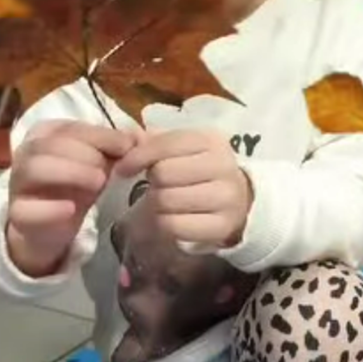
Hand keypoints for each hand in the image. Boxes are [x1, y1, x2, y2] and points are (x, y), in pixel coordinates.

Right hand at [7, 120, 134, 276]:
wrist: (50, 226)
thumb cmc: (75, 186)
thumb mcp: (97, 163)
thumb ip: (115, 147)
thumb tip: (139, 136)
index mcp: (46, 134)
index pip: (70, 127)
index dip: (101, 135)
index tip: (127, 147)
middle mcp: (27, 152)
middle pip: (51, 144)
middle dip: (85, 153)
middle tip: (109, 170)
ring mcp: (17, 183)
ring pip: (34, 168)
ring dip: (70, 172)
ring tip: (98, 183)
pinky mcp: (17, 214)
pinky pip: (25, 209)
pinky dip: (50, 209)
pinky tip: (71, 209)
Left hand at [113, 128, 252, 248]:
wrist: (239, 200)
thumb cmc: (201, 170)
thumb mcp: (184, 149)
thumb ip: (155, 140)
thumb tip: (128, 136)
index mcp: (212, 140)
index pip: (166, 144)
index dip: (138, 156)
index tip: (123, 169)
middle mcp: (223, 166)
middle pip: (163, 173)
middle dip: (153, 180)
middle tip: (157, 185)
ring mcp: (225, 198)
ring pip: (166, 200)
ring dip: (156, 203)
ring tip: (166, 199)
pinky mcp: (221, 226)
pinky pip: (173, 226)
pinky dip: (164, 223)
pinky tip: (171, 217)